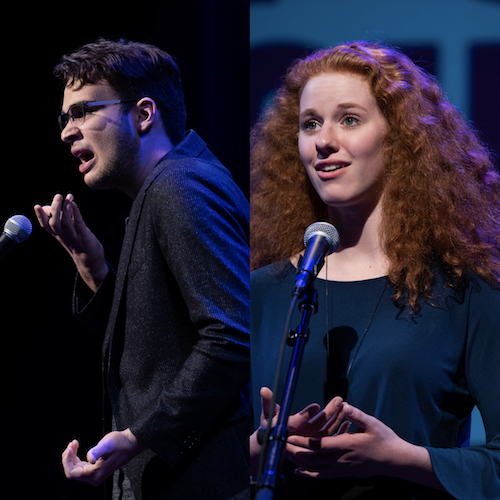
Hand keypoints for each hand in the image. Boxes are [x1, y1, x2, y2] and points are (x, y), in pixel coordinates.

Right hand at [34, 193, 107, 291]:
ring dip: (66, 209)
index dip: (40, 216)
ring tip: (68, 197)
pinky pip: (79, 225)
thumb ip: (59, 220)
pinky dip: (76, 214)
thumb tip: (48, 207)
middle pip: (54, 223)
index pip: (46, 226)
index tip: (37, 206)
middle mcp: (64, 237)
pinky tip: (74, 205)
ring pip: (66, 223)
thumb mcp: (67, 233)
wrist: (91, 263)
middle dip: (54, 209)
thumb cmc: (79, 244)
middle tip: (58, 196)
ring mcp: (74, 238)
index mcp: (58, 235)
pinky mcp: (85, 238)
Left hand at [62, 429, 145, 485]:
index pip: (72, 473)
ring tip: (74, 444)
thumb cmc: (120, 443)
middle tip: (72, 443)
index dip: (67, 460)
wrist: (130, 443)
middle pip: (72, 471)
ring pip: (76, 469)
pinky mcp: (96, 469)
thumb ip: (97, 451)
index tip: (69, 447)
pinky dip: (77, 458)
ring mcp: (95, 474)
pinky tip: (78, 448)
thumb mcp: (107, 445)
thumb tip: (89, 457)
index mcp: (95, 474)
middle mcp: (94, 478)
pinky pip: (81, 467)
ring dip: (72, 456)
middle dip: (69, 457)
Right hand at [250, 387, 344, 476]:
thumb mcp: (267, 415)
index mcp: (287, 429)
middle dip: (329, 413)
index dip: (306, 415)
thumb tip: (264, 390)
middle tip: (339, 400)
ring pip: (326, 432)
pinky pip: (330, 439)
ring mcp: (310, 442)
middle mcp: (300, 437)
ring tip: (344, 407)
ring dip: (336, 420)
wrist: (273, 447)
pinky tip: (347, 422)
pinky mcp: (317, 445)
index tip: (316, 406)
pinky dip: (339, 431)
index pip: (297, 422)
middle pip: (316, 426)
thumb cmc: (270, 428)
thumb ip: (268, 402)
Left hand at [286, 403, 442, 489]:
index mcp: (346, 446)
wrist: (396, 461)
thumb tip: (343, 404)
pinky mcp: (344, 473)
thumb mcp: (372, 423)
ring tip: (285, 455)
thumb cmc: (385, 439)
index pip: (319, 445)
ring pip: (316, 469)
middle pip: (313, 459)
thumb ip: (356, 414)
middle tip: (280, 445)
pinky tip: (299, 471)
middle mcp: (342, 460)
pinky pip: (323, 476)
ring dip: (299, 462)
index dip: (302, 442)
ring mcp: (342, 469)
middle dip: (295, 452)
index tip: (289, 436)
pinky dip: (309, 474)